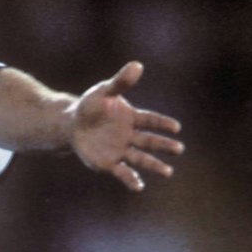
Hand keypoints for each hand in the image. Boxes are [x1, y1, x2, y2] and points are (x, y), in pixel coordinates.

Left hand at [70, 61, 184, 191]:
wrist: (72, 125)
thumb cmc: (91, 106)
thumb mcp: (104, 92)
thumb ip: (120, 82)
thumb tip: (137, 65)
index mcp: (132, 117)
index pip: (150, 120)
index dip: (162, 124)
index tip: (176, 128)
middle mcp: (130, 135)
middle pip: (149, 141)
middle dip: (163, 145)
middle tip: (179, 149)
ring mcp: (120, 150)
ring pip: (140, 158)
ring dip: (154, 165)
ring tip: (168, 172)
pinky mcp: (109, 163)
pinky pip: (122, 172)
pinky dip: (130, 179)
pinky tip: (139, 187)